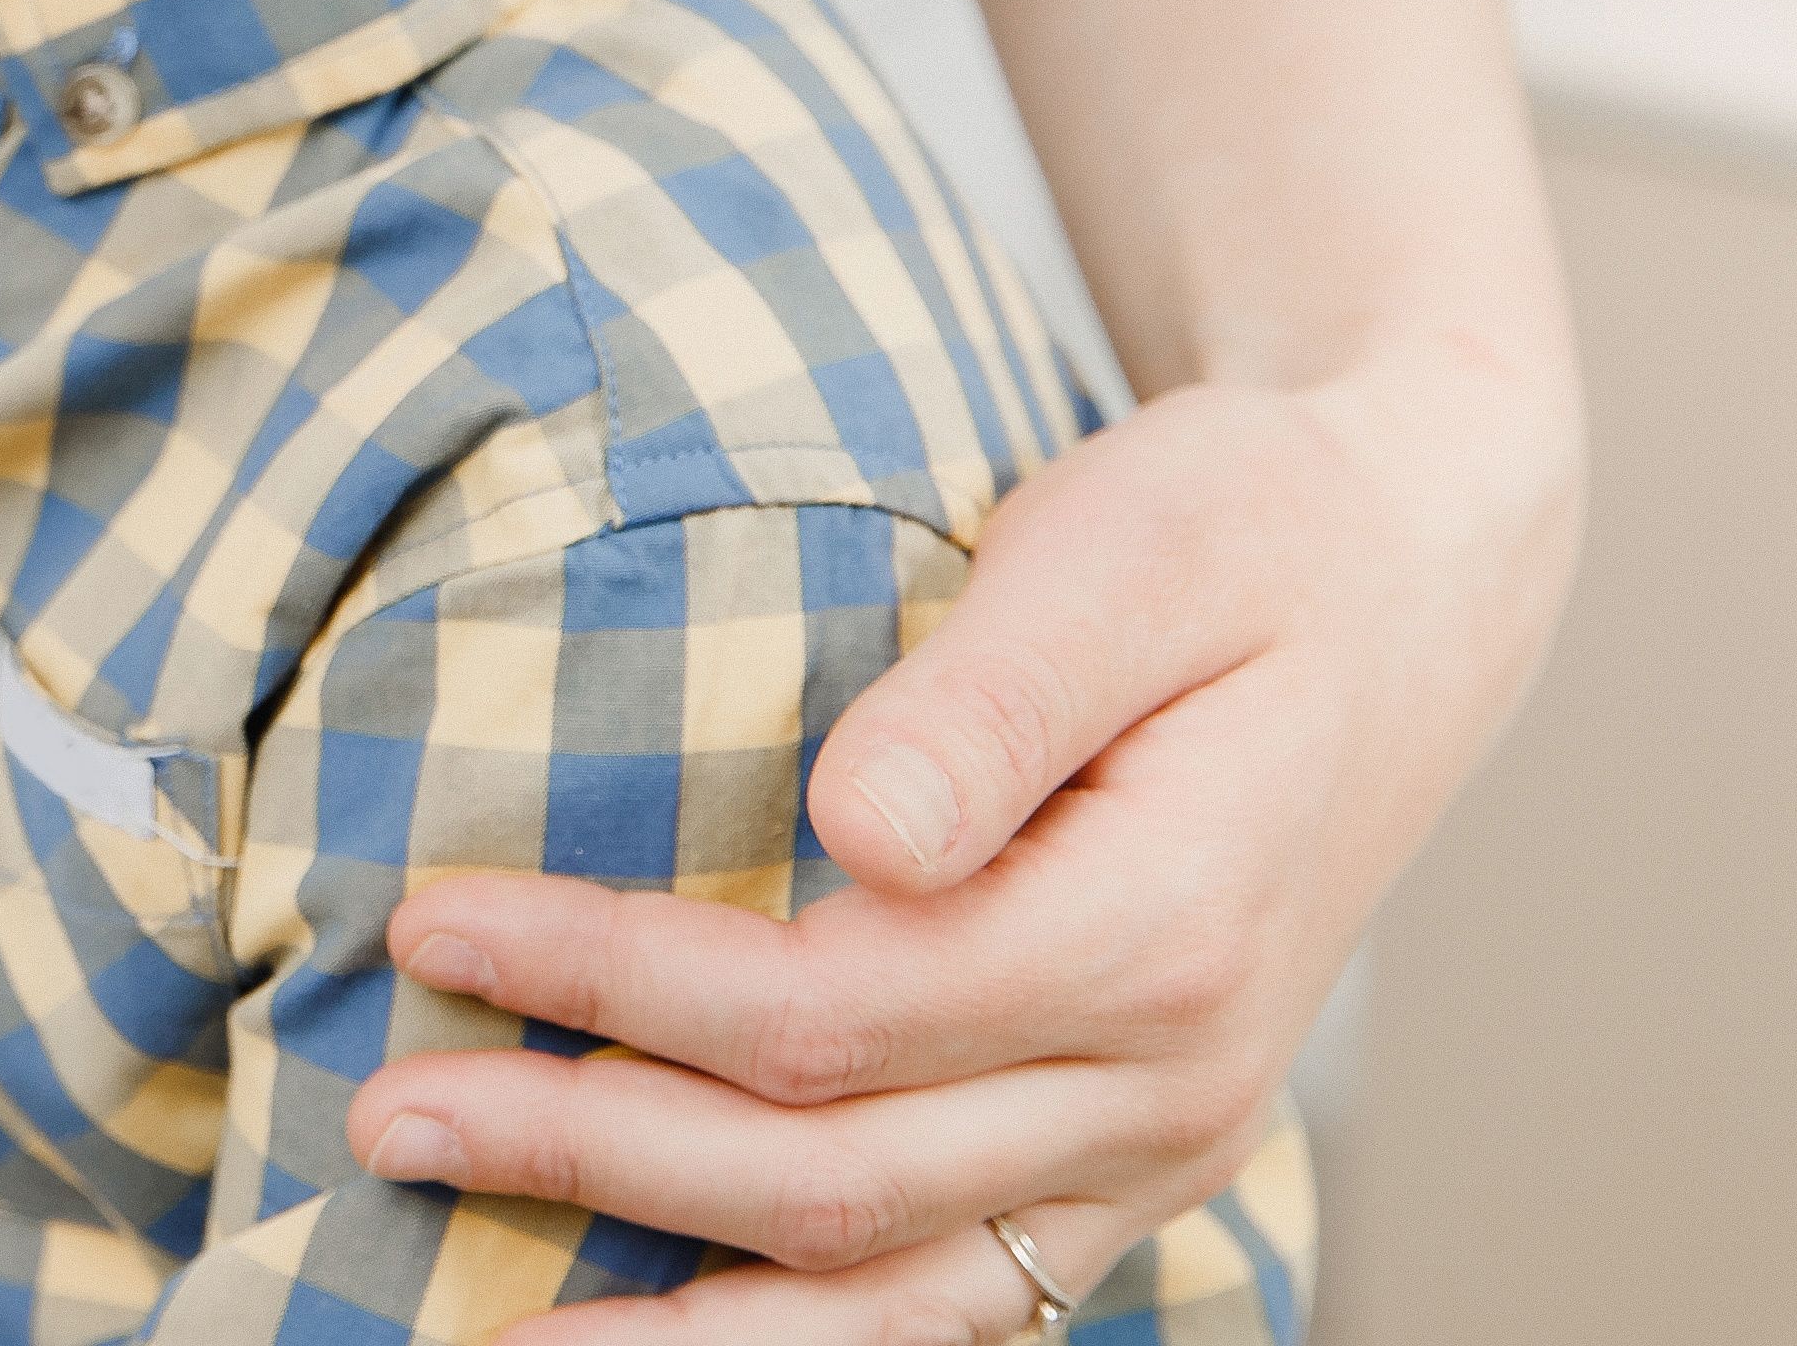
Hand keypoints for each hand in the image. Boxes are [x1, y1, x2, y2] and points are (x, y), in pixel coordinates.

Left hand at [343, 331, 1577, 1334]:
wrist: (1410, 583)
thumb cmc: (1248, 530)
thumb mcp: (1136, 548)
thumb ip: (995, 697)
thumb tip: (859, 827)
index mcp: (1163, 933)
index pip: (828, 1011)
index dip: (613, 984)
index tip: (432, 923)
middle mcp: (1175, 1084)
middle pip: (832, 1176)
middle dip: (586, 1156)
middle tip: (386, 1117)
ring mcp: (1163, 1149)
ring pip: (901, 1303)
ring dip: (681, 1326)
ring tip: (475, 1317)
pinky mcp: (1133, 1161)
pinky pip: (963, 1302)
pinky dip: (806, 1335)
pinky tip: (662, 1332)